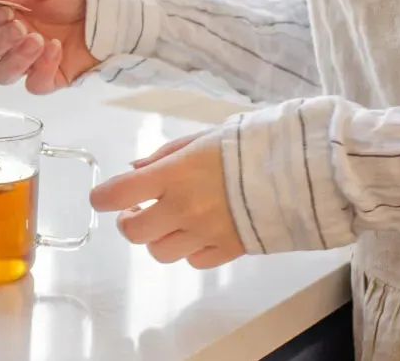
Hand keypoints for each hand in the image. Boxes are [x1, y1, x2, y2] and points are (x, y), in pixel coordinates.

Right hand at [0, 0, 100, 93]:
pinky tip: (56, 48)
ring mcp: (29, 61)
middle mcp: (11, 40)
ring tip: (38, 40)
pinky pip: (35, 85)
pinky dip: (42, 68)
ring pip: (3, 75)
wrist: (110, 6)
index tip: (3, 10)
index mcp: (4, 13)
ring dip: (16, 59)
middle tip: (21, 26)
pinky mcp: (50, 77)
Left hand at [91, 132, 244, 269]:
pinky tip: (198, 231)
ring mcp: (205, 233)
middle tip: (137, 210)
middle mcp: (184, 208)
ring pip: (160, 252)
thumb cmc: (247, 147)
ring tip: (169, 221)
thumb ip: (164, 156)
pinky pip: (193, 261)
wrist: (296, 170)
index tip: (103, 197)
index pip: (118, 194)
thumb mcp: (200, 139)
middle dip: (129, 222)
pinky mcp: (227, 251)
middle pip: (133, 232)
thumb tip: (134, 169)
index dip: (102, 198)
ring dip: (158, 237)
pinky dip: (189, 250)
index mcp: (174, 174)